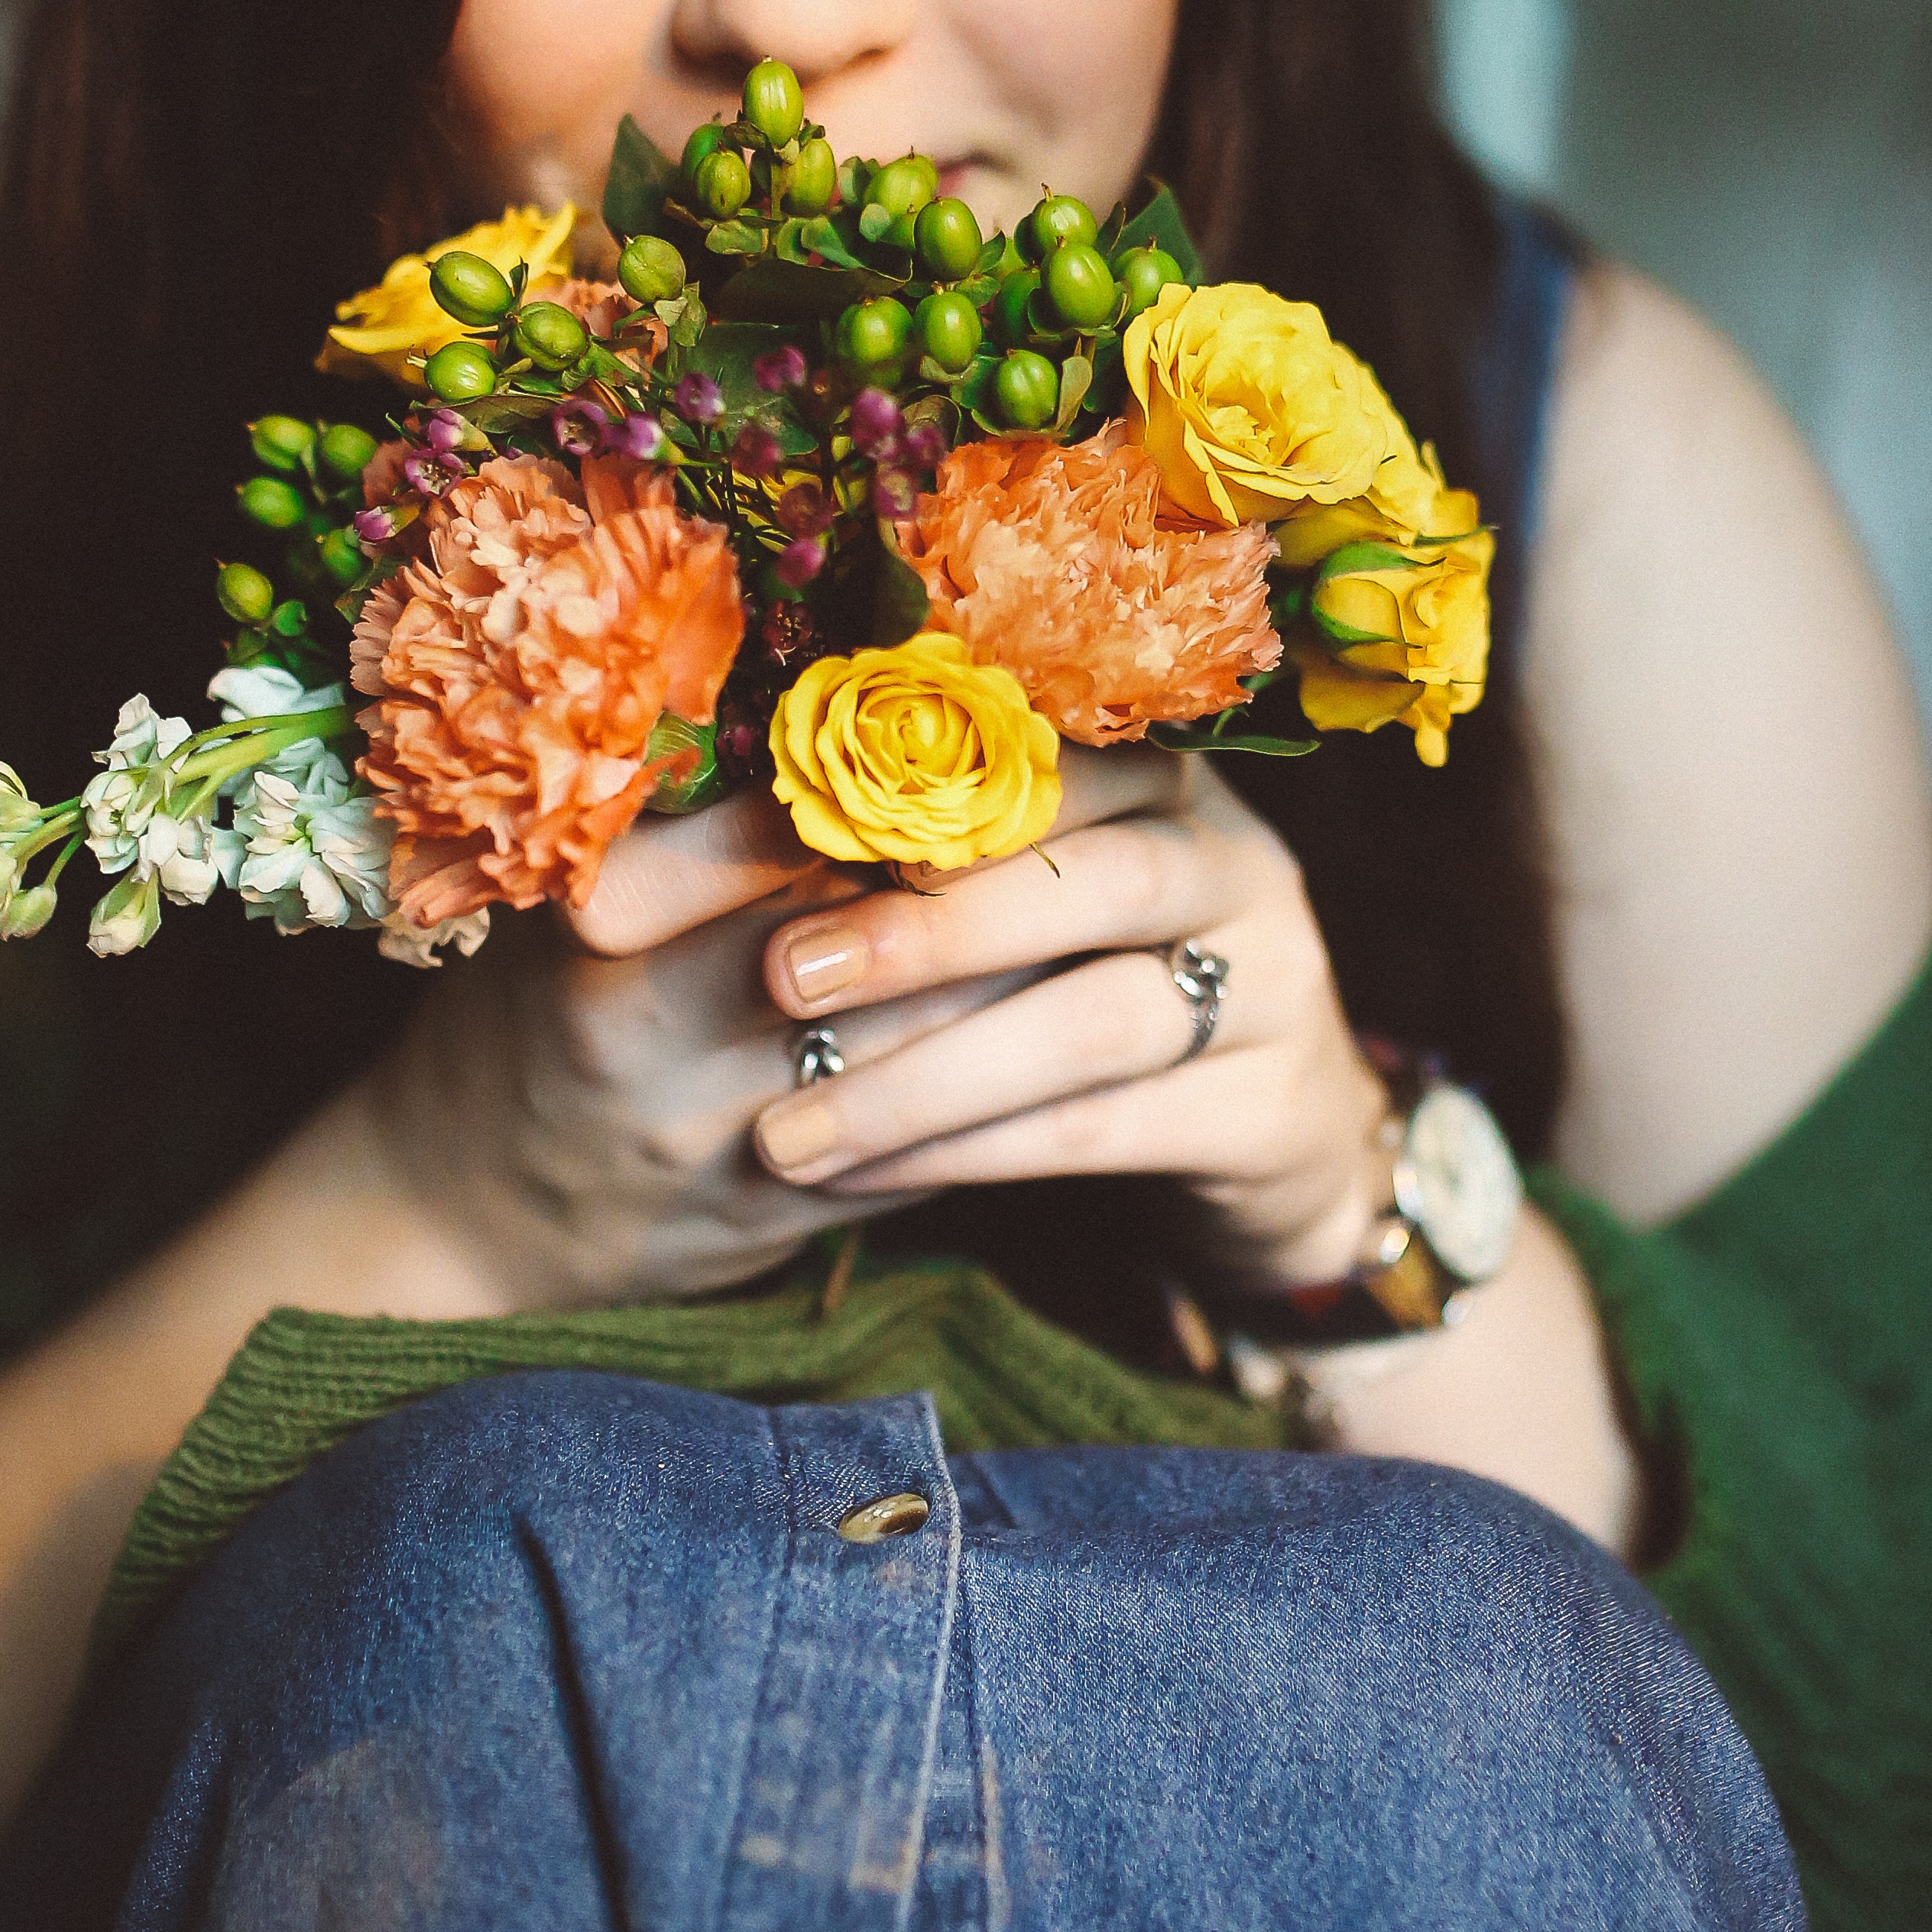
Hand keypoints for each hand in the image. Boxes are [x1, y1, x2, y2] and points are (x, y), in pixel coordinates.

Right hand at [356, 780, 1063, 1314]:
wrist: (451, 1216)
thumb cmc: (516, 1016)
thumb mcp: (547, 902)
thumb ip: (656, 821)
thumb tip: (811, 699)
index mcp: (600, 940)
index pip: (778, 842)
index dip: (894, 789)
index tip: (983, 733)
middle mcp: (658, 1043)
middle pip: (875, 943)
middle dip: (988, 881)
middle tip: (1097, 813)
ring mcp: (721, 1146)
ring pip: (922, 1054)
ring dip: (1026, 989)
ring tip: (1112, 916)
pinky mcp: (775, 1229)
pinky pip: (920, 1157)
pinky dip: (998, 1099)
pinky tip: (1063, 1037)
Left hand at [744, 749, 1389, 1285]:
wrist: (1276, 1124)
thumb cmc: (1091, 979)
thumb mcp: (1013, 898)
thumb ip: (900, 861)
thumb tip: (654, 868)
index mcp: (1153, 768)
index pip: (1031, 751)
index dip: (892, 792)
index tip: (774, 834)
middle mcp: (1229, 854)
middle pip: (1086, 872)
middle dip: (923, 928)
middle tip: (782, 978)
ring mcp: (1274, 980)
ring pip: (1094, 1020)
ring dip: (924, 1077)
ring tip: (790, 1132)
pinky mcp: (1272, 1108)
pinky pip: (1107, 1128)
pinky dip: (972, 1154)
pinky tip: (863, 1180)